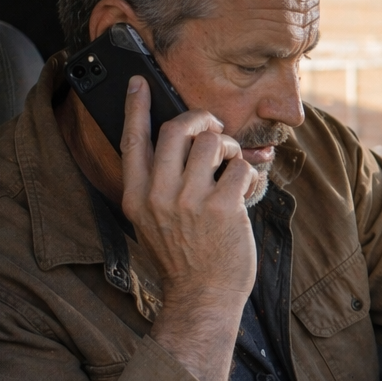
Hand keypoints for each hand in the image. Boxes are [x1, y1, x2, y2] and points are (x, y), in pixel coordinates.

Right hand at [119, 76, 258, 380]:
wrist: (202, 299)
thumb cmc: (184, 260)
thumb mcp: (154, 224)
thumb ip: (160, 187)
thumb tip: (184, 145)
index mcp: (137, 198)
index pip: (132, 141)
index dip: (135, 107)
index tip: (138, 81)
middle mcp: (159, 196)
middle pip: (176, 129)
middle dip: (201, 119)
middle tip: (214, 128)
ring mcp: (189, 202)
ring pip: (211, 142)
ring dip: (229, 148)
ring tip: (231, 167)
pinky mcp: (222, 208)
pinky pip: (240, 167)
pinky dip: (248, 175)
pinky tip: (245, 192)